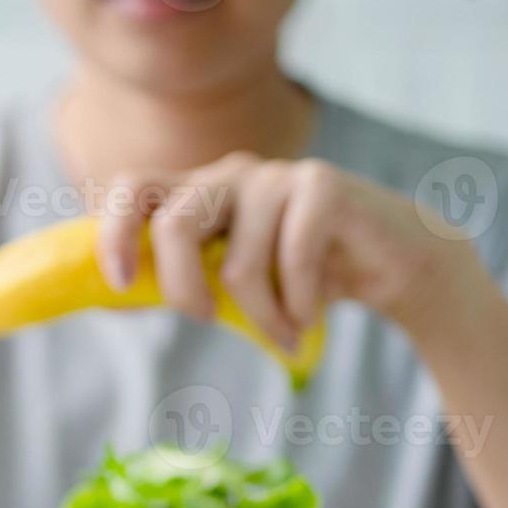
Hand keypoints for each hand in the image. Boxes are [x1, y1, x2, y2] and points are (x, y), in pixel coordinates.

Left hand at [96, 154, 488, 346]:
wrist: (393, 262)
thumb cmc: (302, 278)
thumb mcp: (233, 281)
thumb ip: (182, 276)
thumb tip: (114, 298)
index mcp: (197, 192)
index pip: (133, 188)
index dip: (115, 232)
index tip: (122, 283)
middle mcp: (229, 174)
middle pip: (174, 224)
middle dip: (185, 288)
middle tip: (209, 320)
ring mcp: (276, 176)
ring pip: (238, 264)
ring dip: (263, 318)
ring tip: (286, 333)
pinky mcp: (322, 185)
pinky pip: (292, 261)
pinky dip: (301, 305)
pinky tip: (312, 315)